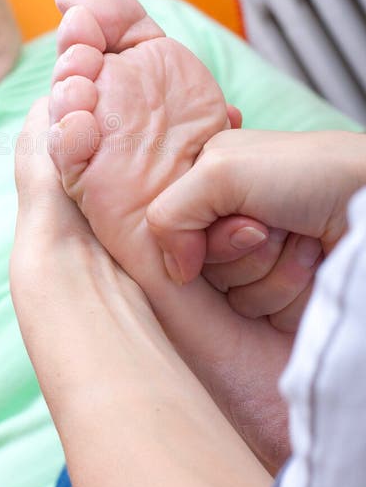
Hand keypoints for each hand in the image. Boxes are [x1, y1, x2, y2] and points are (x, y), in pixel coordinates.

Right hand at [147, 130, 365, 327]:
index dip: (206, 237)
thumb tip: (176, 272)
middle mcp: (230, 222)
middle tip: (274, 225)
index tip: (244, 217)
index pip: (174, 235)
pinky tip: (316, 257)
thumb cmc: (306, 173)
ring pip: (236, 299)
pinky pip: (266, 315)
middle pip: (205, 271)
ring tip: (303, 238)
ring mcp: (260, 259)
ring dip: (274, 272)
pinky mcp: (286, 289)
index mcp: (208, 183)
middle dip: (242, 255)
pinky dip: (294, 289)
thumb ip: (170, 214)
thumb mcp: (220, 171)